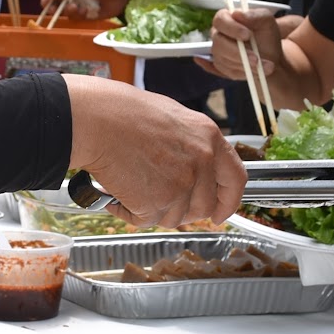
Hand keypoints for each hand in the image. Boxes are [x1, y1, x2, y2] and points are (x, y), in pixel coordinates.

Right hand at [40, 0, 129, 20]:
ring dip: (69, 11)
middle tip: (55, 11)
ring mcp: (79, 3)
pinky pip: (76, 18)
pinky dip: (79, 15)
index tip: (45, 2)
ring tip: (79, 8)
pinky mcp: (85, 14)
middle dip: (54, 6)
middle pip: (55, 0)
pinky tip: (87, 11)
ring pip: (65, 11)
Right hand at [63, 76, 245, 228]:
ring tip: (131, 185)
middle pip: (204, 206)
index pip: (236, 180)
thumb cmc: (122, 113)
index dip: (229, 201)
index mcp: (209, 137)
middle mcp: (202, 162)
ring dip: (153, 210)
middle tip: (158, 199)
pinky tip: (118, 192)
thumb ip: (191, 146)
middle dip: (182, 210)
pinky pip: (146, 220)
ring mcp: (182, 184)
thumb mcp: (172, 120)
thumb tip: (192, 170)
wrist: (96, 120)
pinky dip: (129, 212)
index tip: (220, 213)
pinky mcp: (158, 202)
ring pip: (174, 217)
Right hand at [206, 6, 282, 83]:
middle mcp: (219, 35)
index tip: (247, 35)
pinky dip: (244, 72)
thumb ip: (254, 15)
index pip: (220, 20)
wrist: (271, 57)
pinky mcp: (222, 67)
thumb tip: (237, 14)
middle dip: (238, 52)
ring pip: (224, 60)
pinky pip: (228, 72)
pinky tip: (257, 71)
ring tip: (265, 66)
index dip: (232, 28)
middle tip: (256, 59)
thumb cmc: (267, 36)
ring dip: (245, 65)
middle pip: (219, 43)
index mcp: (227, 19)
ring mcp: (218, 52)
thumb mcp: (267, 21)